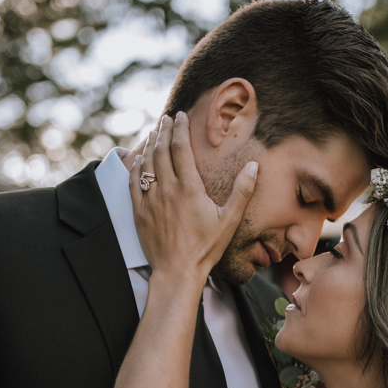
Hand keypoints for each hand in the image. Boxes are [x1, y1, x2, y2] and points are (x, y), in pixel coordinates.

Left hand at [129, 112, 258, 284]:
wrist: (178, 272)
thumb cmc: (206, 248)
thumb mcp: (229, 221)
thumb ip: (242, 191)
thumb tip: (254, 166)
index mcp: (189, 188)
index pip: (181, 147)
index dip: (180, 128)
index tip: (180, 116)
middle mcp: (167, 189)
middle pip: (161, 150)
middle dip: (163, 130)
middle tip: (166, 119)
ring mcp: (151, 200)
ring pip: (146, 163)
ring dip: (149, 144)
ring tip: (153, 132)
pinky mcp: (139, 212)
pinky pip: (133, 182)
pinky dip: (135, 165)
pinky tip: (138, 158)